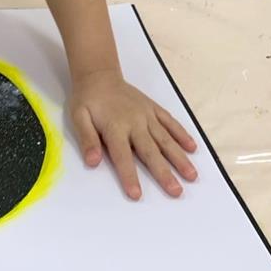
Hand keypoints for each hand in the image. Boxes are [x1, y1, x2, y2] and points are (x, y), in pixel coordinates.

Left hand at [70, 69, 197, 199]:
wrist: (99, 75)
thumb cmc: (88, 100)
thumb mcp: (78, 117)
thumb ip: (87, 139)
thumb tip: (92, 161)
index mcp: (114, 127)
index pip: (122, 156)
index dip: (129, 176)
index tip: (137, 195)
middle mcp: (134, 122)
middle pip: (150, 151)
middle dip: (164, 172)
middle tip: (177, 191)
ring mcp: (147, 115)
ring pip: (165, 139)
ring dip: (179, 157)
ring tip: (192, 175)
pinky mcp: (153, 109)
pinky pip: (170, 122)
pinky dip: (182, 134)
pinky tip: (192, 147)